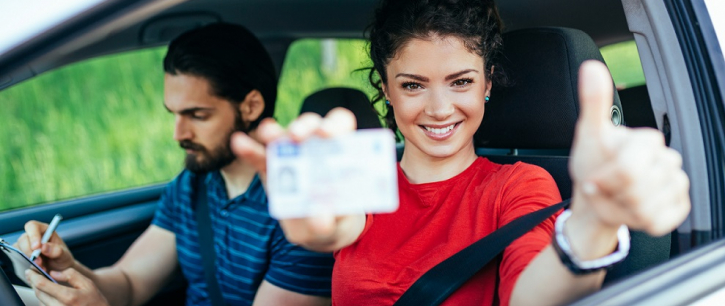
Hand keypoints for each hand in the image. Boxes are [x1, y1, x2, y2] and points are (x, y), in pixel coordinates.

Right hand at [14, 221, 74, 271]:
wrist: (60, 271)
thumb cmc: (62, 259)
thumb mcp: (64, 256)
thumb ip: (57, 251)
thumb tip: (44, 247)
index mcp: (45, 230)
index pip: (33, 226)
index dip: (33, 235)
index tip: (37, 247)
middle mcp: (33, 236)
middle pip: (23, 239)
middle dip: (30, 251)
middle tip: (39, 262)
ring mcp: (26, 246)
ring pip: (18, 249)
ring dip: (28, 259)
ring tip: (41, 267)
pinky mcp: (21, 255)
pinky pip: (17, 258)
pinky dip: (26, 264)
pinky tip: (36, 269)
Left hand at [25, 268, 109, 305]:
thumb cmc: (95, 301)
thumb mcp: (87, 284)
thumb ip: (71, 275)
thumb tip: (53, 273)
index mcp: (68, 297)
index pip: (42, 285)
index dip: (33, 276)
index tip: (30, 271)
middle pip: (38, 293)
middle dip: (34, 282)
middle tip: (33, 275)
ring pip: (39, 300)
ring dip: (39, 291)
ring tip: (41, 284)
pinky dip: (43, 299)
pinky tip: (48, 294)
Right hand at [231, 108, 363, 249]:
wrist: (319, 228)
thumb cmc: (334, 217)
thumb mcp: (335, 223)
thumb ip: (330, 219)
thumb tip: (319, 218)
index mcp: (339, 151)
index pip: (339, 123)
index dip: (334, 124)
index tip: (326, 135)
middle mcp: (315, 145)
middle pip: (310, 125)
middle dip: (303, 127)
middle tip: (297, 136)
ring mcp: (291, 155)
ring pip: (282, 136)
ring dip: (274, 133)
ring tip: (268, 134)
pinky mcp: (270, 168)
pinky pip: (259, 156)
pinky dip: (249, 149)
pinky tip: (239, 142)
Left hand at [568, 60, 690, 236]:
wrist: (597, 196)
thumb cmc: (592, 164)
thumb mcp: (588, 135)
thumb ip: (593, 102)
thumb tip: (590, 67)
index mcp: (648, 140)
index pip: (627, 171)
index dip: (604, 181)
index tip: (593, 178)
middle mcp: (668, 160)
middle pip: (638, 192)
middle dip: (611, 196)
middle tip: (603, 188)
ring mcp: (677, 184)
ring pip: (647, 210)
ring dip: (620, 210)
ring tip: (614, 198)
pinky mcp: (679, 207)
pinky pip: (659, 222)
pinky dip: (637, 223)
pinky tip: (629, 210)